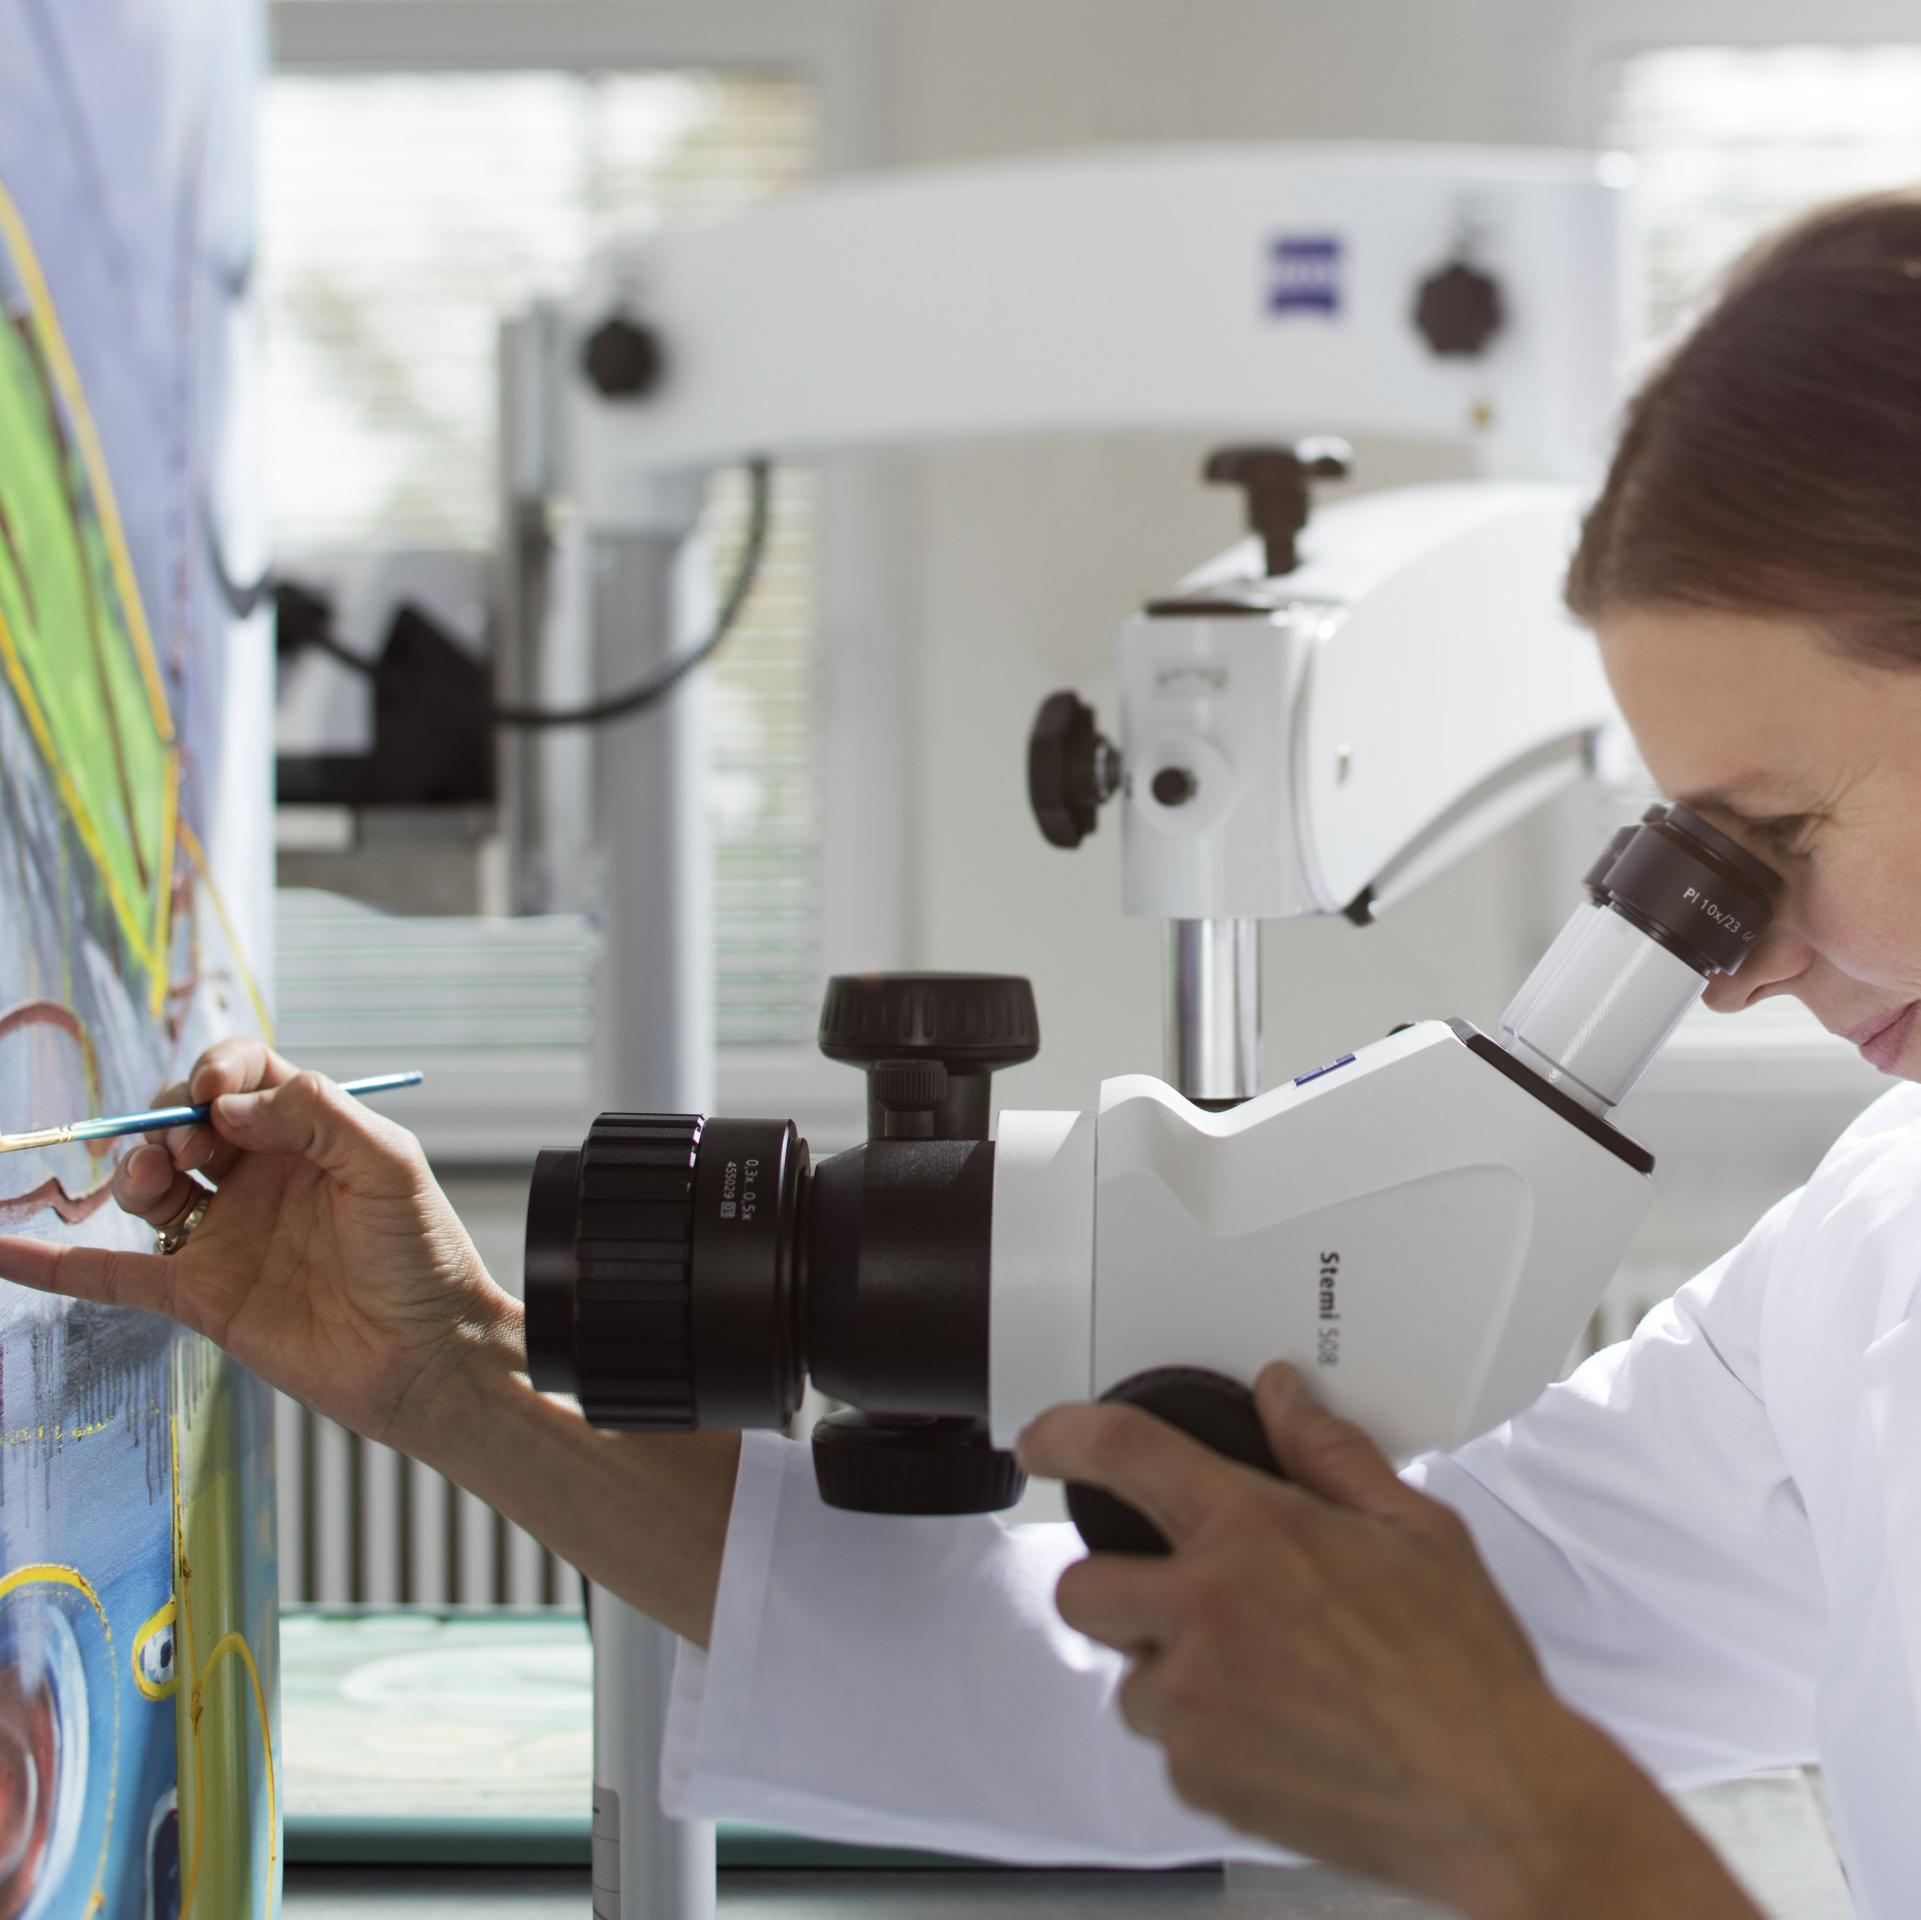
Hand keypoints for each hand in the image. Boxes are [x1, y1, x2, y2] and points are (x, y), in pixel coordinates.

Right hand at [0, 1040, 519, 1459]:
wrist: (427, 1354)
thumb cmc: (424, 1255)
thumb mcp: (387, 1163)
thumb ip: (315, 1115)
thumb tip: (227, 1106)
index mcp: (308, 1135)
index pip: (242, 1077)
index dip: (218, 1072)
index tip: (215, 1094)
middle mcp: (259, 1178)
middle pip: (182, 1125)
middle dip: (169, 1121)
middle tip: (193, 1149)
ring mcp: (225, 1235)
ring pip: (148, 1185)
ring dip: (133, 1169)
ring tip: (152, 1179)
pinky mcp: (200, 1296)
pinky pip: (111, 1274)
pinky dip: (53, 1261)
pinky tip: (3, 1248)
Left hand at [1017, 1364, 1762, 1919]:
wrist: (1493, 1798)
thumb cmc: (1463, 1667)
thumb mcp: (1413, 1529)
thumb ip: (1328, 1453)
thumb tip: (1281, 1394)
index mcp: (1252, 1533)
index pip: (1126, 1455)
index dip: (1064, 1434)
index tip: (1040, 1439)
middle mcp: (1205, 1612)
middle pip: (1083, 1588)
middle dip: (1114, 1590)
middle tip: (1177, 1600)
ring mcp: (1196, 1701)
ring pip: (1126, 1676)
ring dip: (1168, 1672)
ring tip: (1256, 1678)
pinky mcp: (1202, 1776)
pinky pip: (1169, 1745)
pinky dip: (1204, 1737)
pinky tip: (1276, 1730)